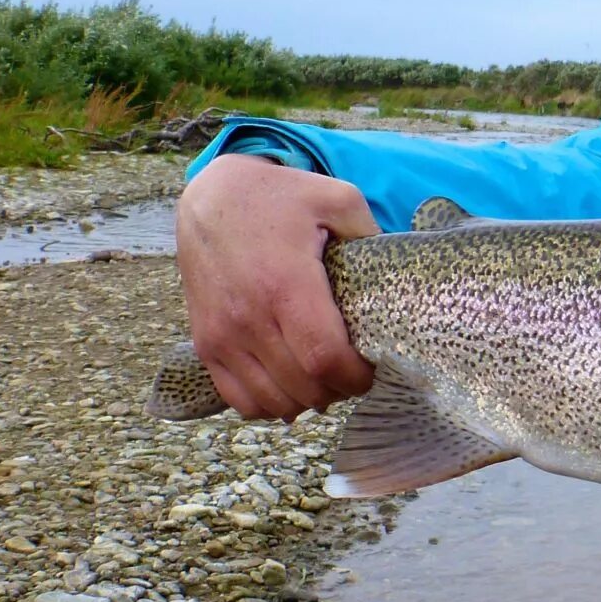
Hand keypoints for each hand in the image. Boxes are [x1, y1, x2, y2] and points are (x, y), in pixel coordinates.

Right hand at [174, 153, 379, 419]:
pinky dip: (269, 404)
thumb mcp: (337, 199)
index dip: (356, 377)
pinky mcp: (205, 344)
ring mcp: (222, 335)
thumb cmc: (280, 198)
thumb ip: (371, 235)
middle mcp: (249, 317)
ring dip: (307, 401)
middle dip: (338, 390)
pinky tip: (290, 386)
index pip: (325, 359)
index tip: (372, 370)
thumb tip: (395, 277)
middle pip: (304, 387)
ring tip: (325, 380)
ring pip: (272, 401)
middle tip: (354, 375)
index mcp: (285, 284)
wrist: (212, 197)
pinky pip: (239, 399)